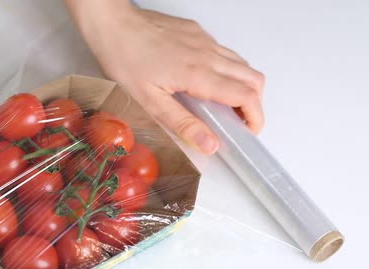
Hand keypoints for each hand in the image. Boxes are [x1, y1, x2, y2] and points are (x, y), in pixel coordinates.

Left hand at [66, 1, 264, 153]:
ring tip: (225, 106)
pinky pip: (225, 51)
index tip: (248, 132)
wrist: (113, 24)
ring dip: (244, 86)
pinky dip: (229, 70)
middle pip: (253, 79)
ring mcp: (204, 41)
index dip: (255, 117)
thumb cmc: (124, 59)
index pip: (246, 96)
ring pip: (242, 63)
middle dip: (255, 104)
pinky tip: (206, 82)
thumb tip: (210, 144)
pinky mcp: (197, 33)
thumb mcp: (149, 101)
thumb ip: (183, 124)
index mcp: (198, 74)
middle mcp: (207, 54)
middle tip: (240, 122)